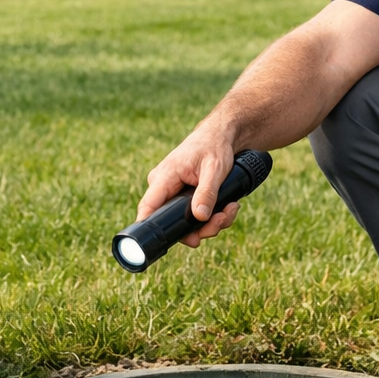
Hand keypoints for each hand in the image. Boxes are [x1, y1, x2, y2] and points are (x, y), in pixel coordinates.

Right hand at [137, 129, 242, 247]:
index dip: (150, 228)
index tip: (161, 242)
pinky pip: (194, 216)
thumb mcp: (214, 169)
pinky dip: (213, 216)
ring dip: (211, 223)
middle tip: (222, 221)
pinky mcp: (184, 197)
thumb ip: (207, 192)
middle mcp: (164, 188)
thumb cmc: (214, 145)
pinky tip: (227, 207)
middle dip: (200, 229)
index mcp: (163, 177)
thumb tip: (200, 216)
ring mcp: (173, 194)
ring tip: (230, 209)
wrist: (222, 136)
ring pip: (186, 222)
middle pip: (172, 222)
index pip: (148, 207)